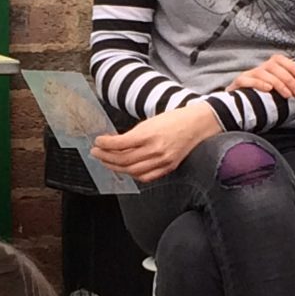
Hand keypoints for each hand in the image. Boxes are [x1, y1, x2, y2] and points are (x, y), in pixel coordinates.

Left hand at [91, 103, 219, 183]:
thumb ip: (134, 134)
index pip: (120, 144)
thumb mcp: (150, 121)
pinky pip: (146, 177)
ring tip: (106, 161)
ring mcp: (163, 160)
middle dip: (106, 157)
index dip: (105, 144)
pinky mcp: (169, 167)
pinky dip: (133, 175)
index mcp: (149, 134)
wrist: (198, 123)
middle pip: (124, 160)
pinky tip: (126, 170)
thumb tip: (115, 143)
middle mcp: (156, 149)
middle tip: (96, 153)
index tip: (97, 142)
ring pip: (132, 171)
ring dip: (116, 167)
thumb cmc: (175, 119)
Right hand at [227, 54, 294, 97]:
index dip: (293, 67)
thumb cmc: (259, 102)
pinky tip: (268, 89)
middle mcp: (257, 70)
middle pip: (273, 66)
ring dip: (278, 83)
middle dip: (289, 79)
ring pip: (262, 72)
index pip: (280, 59)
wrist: (233, 109)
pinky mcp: (237, 85)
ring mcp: (246, 76)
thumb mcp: (274, 94)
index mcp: (267, 69)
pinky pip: (246, 80)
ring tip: (287, 95)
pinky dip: (259, 83)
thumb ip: (285, 90)